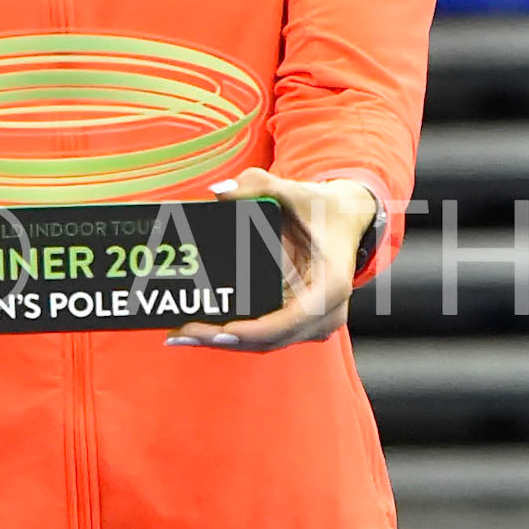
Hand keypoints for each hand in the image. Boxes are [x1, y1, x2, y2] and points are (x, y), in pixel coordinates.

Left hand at [165, 167, 380, 353]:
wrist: (346, 219)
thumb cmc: (324, 208)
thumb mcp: (296, 191)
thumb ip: (259, 185)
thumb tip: (221, 192)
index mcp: (330, 285)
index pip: (290, 320)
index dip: (255, 330)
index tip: (223, 329)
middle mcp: (326, 312)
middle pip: (270, 339)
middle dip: (224, 339)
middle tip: (184, 333)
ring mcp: (314, 322)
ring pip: (264, 343)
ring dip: (223, 342)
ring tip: (182, 335)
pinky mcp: (299, 322)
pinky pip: (264, 336)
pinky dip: (234, 336)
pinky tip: (200, 331)